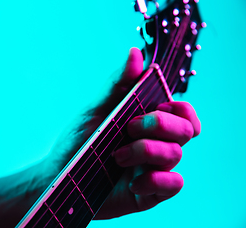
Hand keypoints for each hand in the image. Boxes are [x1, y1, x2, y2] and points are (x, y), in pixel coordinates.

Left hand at [47, 47, 200, 218]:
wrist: (59, 175)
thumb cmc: (77, 140)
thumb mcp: (94, 109)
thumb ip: (117, 84)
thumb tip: (135, 52)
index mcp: (146, 121)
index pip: (182, 112)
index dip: (180, 108)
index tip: (158, 106)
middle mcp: (155, 143)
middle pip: (185, 130)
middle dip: (160, 124)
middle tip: (130, 127)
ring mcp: (154, 168)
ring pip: (175, 154)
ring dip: (147, 151)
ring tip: (117, 156)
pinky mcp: (150, 192)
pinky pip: (173, 184)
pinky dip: (156, 180)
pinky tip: (133, 182)